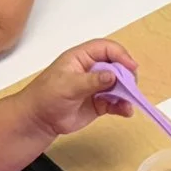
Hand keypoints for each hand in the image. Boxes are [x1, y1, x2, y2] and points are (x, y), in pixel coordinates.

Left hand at [20, 39, 136, 138]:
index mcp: (82, 58)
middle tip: (131, 86)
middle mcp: (92, 69)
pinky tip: (126, 111)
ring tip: (127, 102)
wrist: (38, 121)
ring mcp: (97, 87)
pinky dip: (123, 106)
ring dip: (127, 92)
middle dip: (126, 75)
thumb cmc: (47, 96)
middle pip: (117, 66)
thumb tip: (114, 76)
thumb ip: (91, 80)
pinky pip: (116, 102)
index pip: (106, 49)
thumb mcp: (68, 85)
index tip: (131, 67)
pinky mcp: (100, 103)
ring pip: (119, 85)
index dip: (120, 55)